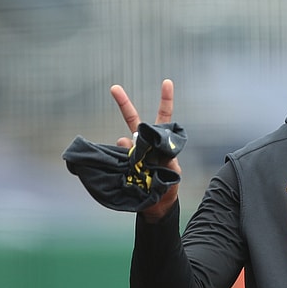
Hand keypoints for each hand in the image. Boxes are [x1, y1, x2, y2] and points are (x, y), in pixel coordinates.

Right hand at [110, 79, 181, 221]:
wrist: (158, 206)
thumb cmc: (169, 185)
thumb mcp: (172, 170)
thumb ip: (158, 154)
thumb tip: (130, 140)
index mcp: (161, 141)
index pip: (164, 117)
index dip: (166, 99)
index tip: (167, 82)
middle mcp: (145, 143)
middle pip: (134, 120)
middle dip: (124, 103)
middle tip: (114, 87)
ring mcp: (133, 152)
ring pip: (124, 140)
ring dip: (128, 149)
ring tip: (142, 169)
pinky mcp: (123, 164)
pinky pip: (118, 157)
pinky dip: (120, 160)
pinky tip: (130, 171)